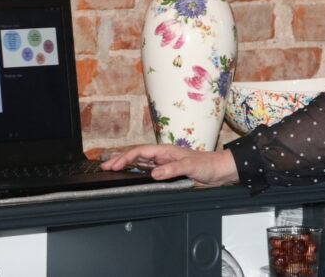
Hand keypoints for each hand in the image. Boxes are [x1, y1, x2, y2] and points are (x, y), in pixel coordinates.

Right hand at [100, 144, 238, 186]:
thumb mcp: (190, 166)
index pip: (140, 152)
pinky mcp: (169, 171)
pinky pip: (148, 169)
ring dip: (126, 165)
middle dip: (120, 160)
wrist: (220, 170)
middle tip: (104, 166)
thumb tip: (154, 173)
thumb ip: (172, 169)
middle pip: (137, 155)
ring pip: (141, 162)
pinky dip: (137, 171)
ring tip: (112, 169)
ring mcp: (165, 163)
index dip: (125, 158)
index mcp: (166, 150)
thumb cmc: (208, 164)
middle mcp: (164, 155)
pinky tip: (132, 174)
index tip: (112, 165)